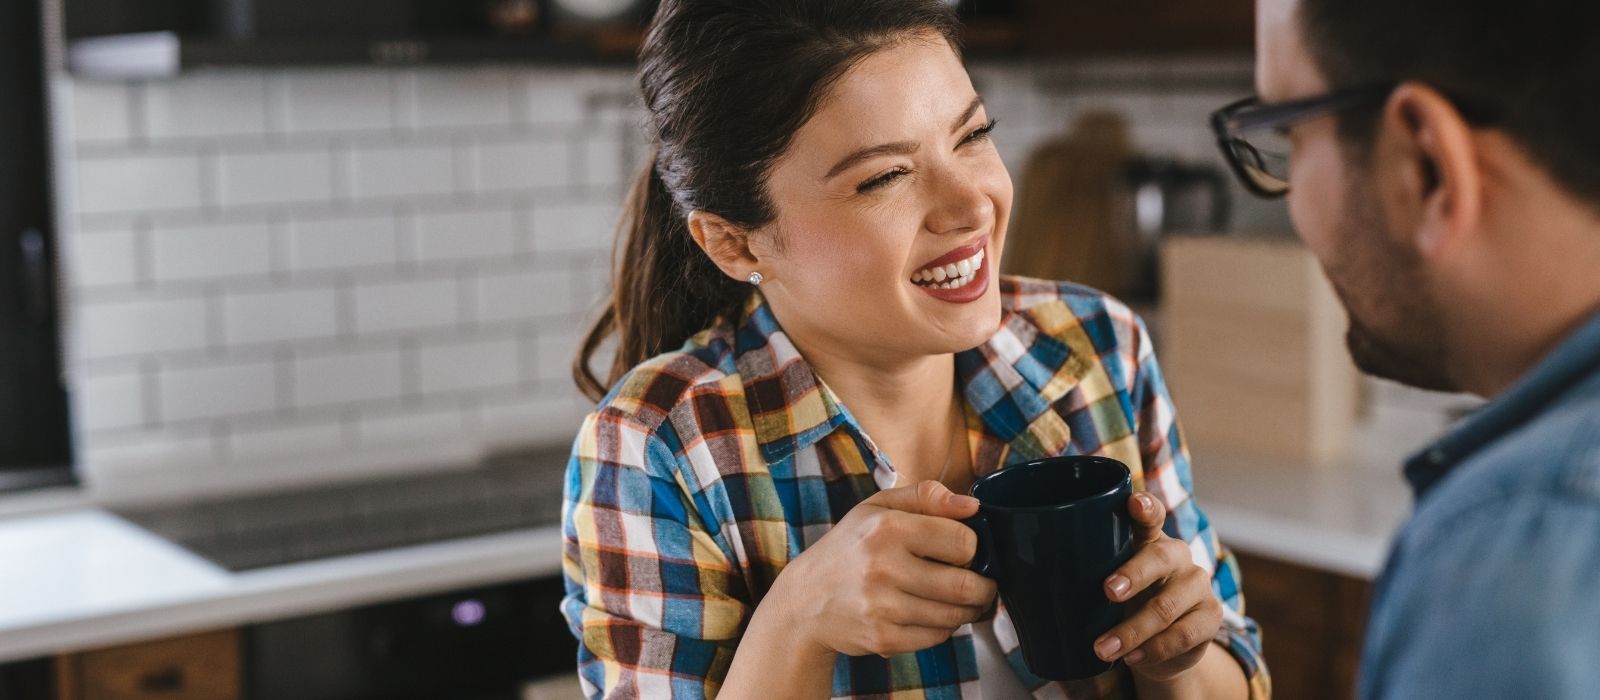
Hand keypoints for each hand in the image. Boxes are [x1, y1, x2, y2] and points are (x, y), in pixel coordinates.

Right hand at [769, 480, 999, 658]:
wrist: (804, 601)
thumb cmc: (849, 548)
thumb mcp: (878, 507)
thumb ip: (926, 496)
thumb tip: (972, 506)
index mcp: (887, 528)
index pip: (963, 542)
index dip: (972, 548)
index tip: (963, 551)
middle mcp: (883, 567)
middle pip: (966, 585)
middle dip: (983, 587)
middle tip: (980, 583)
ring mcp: (882, 607)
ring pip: (955, 615)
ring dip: (966, 609)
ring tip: (955, 599)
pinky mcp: (883, 638)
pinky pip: (937, 637)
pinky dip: (942, 628)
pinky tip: (929, 614)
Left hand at [1093, 492, 1223, 682]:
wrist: (1161, 644)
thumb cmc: (1124, 602)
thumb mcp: (1105, 581)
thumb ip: (1083, 570)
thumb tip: (1022, 570)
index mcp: (1149, 538)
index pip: (1151, 514)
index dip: (1145, 507)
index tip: (1134, 503)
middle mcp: (1177, 556)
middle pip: (1161, 557)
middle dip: (1134, 574)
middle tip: (1108, 592)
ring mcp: (1197, 585)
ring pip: (1168, 605)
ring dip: (1132, 629)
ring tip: (1103, 648)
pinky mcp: (1210, 617)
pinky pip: (1185, 634)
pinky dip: (1156, 648)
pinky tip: (1134, 658)